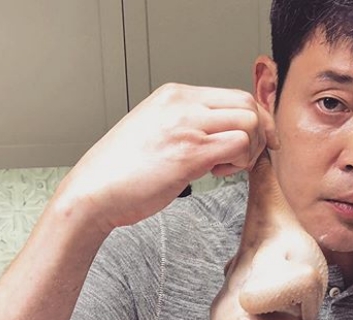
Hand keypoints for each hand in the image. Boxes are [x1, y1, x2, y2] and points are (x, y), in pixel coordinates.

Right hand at [54, 83, 278, 232]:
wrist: (93, 191)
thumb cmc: (119, 172)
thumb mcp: (153, 132)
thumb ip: (183, 127)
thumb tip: (215, 138)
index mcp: (174, 96)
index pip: (232, 96)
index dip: (251, 121)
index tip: (253, 142)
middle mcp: (182, 103)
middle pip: (247, 104)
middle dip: (259, 134)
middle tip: (247, 157)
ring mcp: (187, 126)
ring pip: (249, 123)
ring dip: (249, 150)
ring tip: (225, 168)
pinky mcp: (190, 153)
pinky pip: (239, 146)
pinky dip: (239, 163)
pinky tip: (217, 173)